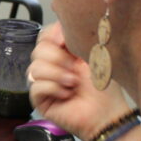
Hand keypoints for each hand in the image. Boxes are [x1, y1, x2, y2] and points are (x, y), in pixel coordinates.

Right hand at [27, 22, 132, 140]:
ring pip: (34, 68)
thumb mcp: (93, 54)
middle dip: (58, 58)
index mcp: (64, 53)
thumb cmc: (104, 88)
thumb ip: (74, 37)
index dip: (52, 36)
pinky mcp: (40, 99)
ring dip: (57, 75)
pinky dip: (53, 88)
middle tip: (74, 68)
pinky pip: (35, 86)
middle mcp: (52, 67)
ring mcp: (44, 83)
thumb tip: (58, 26)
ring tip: (73, 83)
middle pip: (38, 50)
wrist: (106, 113)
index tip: (65, 42)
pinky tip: (67, 94)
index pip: (45, 37)